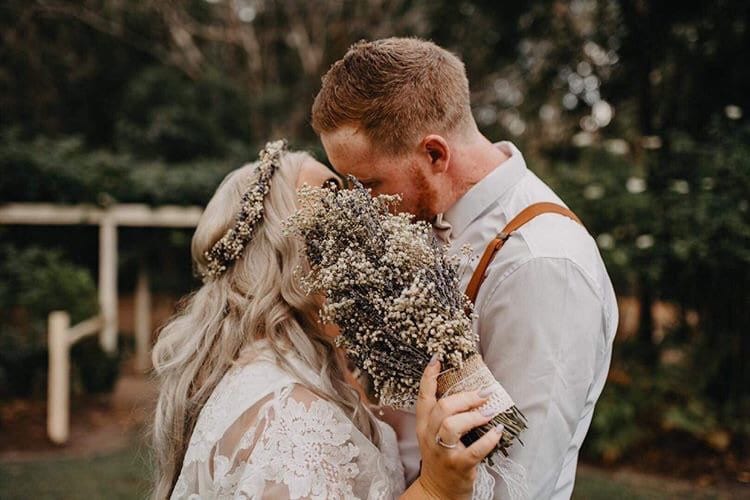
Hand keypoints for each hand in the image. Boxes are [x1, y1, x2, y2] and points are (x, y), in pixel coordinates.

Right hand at [414, 355, 503, 498]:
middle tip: (485, 392)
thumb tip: (470, 391)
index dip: (429, 376)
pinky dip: (488, 439)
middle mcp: (430, 436)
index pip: (423, 397)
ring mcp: (443, 452)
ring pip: (452, 425)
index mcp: (424, 426)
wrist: (438, 492)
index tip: (438, 358)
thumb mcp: (434, 435)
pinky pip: (474, 450)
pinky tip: (497, 431)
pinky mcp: (458, 466)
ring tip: (489, 412)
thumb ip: (445, 415)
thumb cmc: (441, 459)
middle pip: (442, 408)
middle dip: (465, 397)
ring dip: (473, 416)